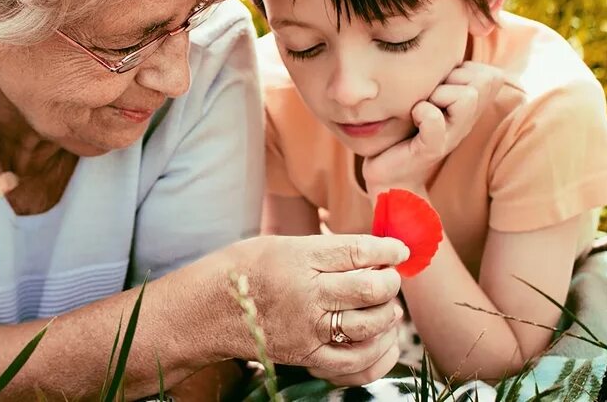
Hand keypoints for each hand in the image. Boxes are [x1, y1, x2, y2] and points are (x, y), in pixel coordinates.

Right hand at [227, 234, 407, 382]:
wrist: (207, 309)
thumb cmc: (244, 270)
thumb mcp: (282, 244)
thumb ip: (326, 249)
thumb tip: (372, 251)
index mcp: (299, 258)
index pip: (358, 252)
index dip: (388, 249)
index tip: (400, 250)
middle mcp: (307, 294)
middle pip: (371, 288)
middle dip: (391, 282)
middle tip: (390, 277)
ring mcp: (308, 329)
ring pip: (370, 325)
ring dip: (388, 314)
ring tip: (385, 306)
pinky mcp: (307, 356)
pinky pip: (357, 363)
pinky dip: (378, 353)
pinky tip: (382, 339)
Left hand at [362, 62, 503, 194]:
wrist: (388, 173)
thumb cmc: (405, 128)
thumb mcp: (428, 94)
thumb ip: (445, 75)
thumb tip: (456, 46)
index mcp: (470, 108)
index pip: (492, 75)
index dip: (465, 71)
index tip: (442, 84)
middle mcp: (467, 122)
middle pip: (485, 80)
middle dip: (454, 78)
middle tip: (431, 95)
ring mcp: (453, 136)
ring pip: (467, 96)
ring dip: (439, 93)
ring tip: (422, 106)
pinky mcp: (432, 149)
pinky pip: (436, 119)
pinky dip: (423, 112)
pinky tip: (413, 118)